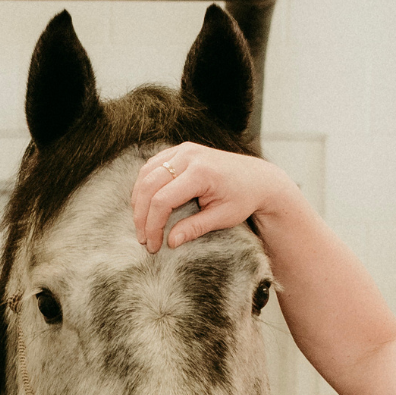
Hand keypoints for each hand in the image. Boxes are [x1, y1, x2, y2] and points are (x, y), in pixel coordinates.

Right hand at [132, 143, 296, 252]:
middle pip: (149, 186)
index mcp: (201, 172)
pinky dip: (144, 186)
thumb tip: (170, 242)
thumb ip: (195, 228)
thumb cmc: (243, 198)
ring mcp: (183, 149)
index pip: (162, 200)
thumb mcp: (223, 218)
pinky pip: (152, 166)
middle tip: (143, 239)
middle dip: (141, 216)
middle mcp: (189, 156)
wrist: (257, 177)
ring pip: (145, 174)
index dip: (153, 225)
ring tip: (142, 224)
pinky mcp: (179, 150)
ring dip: (138, 201)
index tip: (154, 245)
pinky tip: (146, 205)